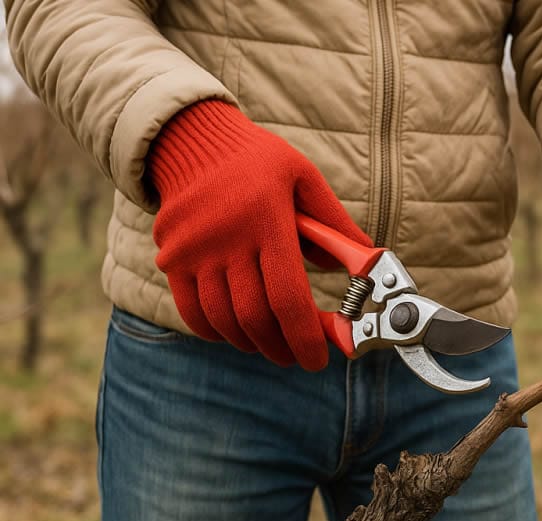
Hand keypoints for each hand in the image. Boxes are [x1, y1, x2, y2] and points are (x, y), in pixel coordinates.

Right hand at [148, 100, 371, 369]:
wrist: (190, 139)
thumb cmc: (256, 158)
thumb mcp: (304, 177)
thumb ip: (335, 221)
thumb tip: (366, 258)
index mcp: (266, 221)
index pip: (288, 297)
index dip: (306, 337)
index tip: (319, 358)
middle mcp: (227, 240)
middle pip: (256, 317)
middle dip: (282, 347)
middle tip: (299, 357)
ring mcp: (194, 252)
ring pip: (224, 320)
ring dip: (252, 343)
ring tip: (273, 347)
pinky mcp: (171, 259)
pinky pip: (192, 312)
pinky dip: (217, 332)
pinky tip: (237, 333)